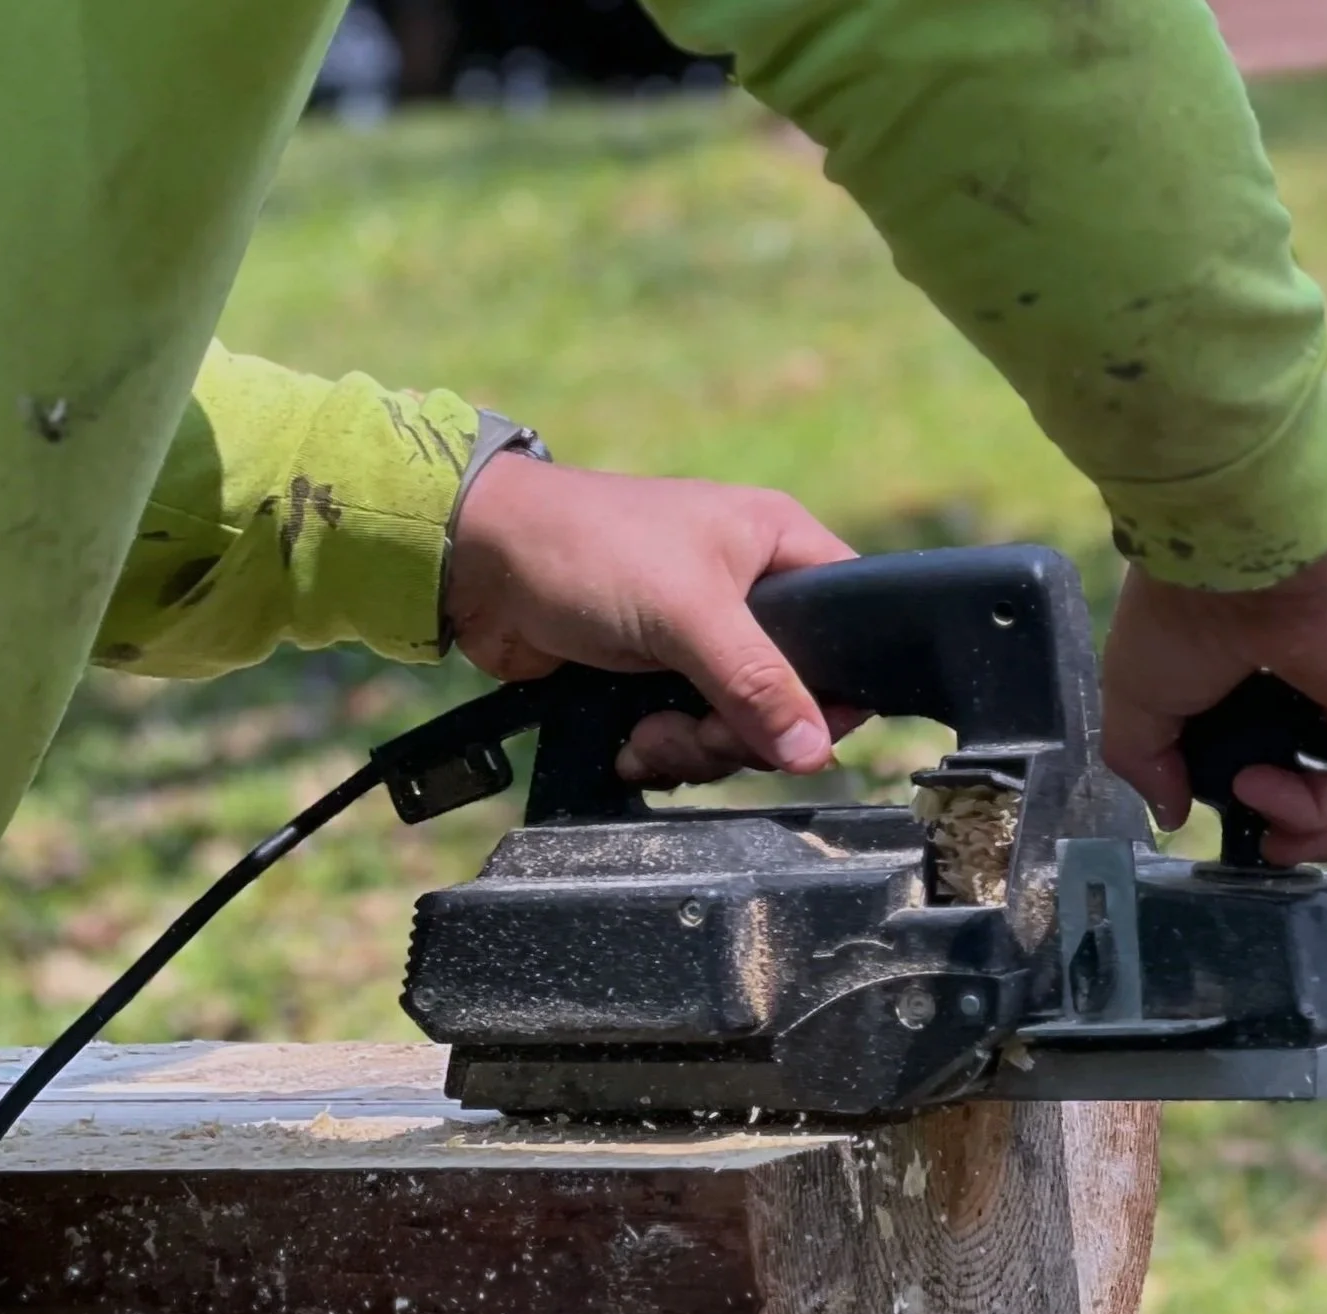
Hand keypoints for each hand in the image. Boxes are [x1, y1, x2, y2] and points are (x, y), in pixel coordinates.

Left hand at [444, 453, 857, 786]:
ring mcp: (703, 640)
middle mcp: (750, 593)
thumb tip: (815, 749)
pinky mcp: (659, 678)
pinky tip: (629, 743)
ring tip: (647, 734)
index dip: (834, 690)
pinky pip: (691, 739)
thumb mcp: (687, 612)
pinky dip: (664, 754)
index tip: (795, 729)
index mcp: (779, 547)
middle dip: (742, 734)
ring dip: (695, 750)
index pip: (849, 627)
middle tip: (699, 729)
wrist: (478, 566)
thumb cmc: (585, 549)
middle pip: (792, 699)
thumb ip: (757, 682)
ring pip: (741, 729)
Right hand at [1101, 503, 1326, 863]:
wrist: (1237, 551)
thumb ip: (1147, 760)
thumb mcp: (1137, 697)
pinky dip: (1326, 814)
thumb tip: (1171, 816)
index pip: (1288, 748)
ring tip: (1265, 832)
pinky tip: (1265, 788)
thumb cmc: (1181, 604)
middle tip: (1260, 842)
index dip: (1266, 795)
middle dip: (1298, 823)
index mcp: (1276, 664)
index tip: (1227, 808)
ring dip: (1312, 831)